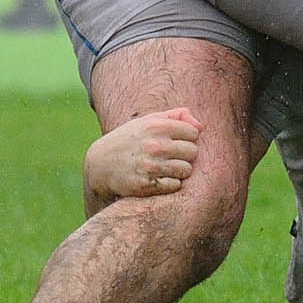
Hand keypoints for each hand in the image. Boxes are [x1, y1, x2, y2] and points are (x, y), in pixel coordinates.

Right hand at [85, 107, 201, 199]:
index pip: (193, 132)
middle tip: (173, 157)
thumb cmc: (131, 140)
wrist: (101, 164)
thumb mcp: (148, 121)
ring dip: (181, 171)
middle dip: (186, 155)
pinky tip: (161, 179)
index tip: (177, 141)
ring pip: (186, 170)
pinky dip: (171, 183)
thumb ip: (176, 116)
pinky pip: (175, 185)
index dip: (188, 138)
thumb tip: (201, 127)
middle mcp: (154, 145)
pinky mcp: (146, 185)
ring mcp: (150, 166)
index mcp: (156, 126)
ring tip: (169, 168)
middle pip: (193, 152)